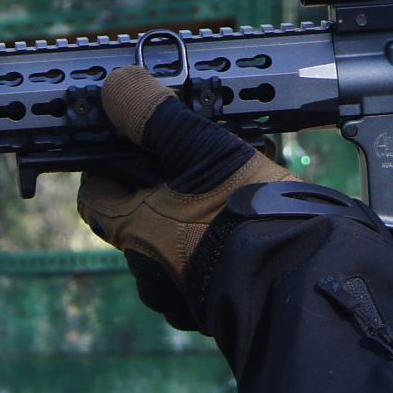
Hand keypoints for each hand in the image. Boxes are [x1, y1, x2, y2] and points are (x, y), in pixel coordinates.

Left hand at [77, 66, 295, 328]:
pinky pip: (203, 267)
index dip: (107, 166)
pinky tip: (247, 221)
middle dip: (161, 189)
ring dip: (191, 216)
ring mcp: (179, 294)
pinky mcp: (212, 307)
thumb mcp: (204, 152)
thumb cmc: (245, 217)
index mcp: (134, 228)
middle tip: (195, 160)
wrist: (298, 278)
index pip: (94, 194)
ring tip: (232, 188)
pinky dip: (216, 244)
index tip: (129, 144)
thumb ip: (157, 117)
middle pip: (138, 216)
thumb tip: (117, 86)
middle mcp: (147, 268)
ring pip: (173, 242)